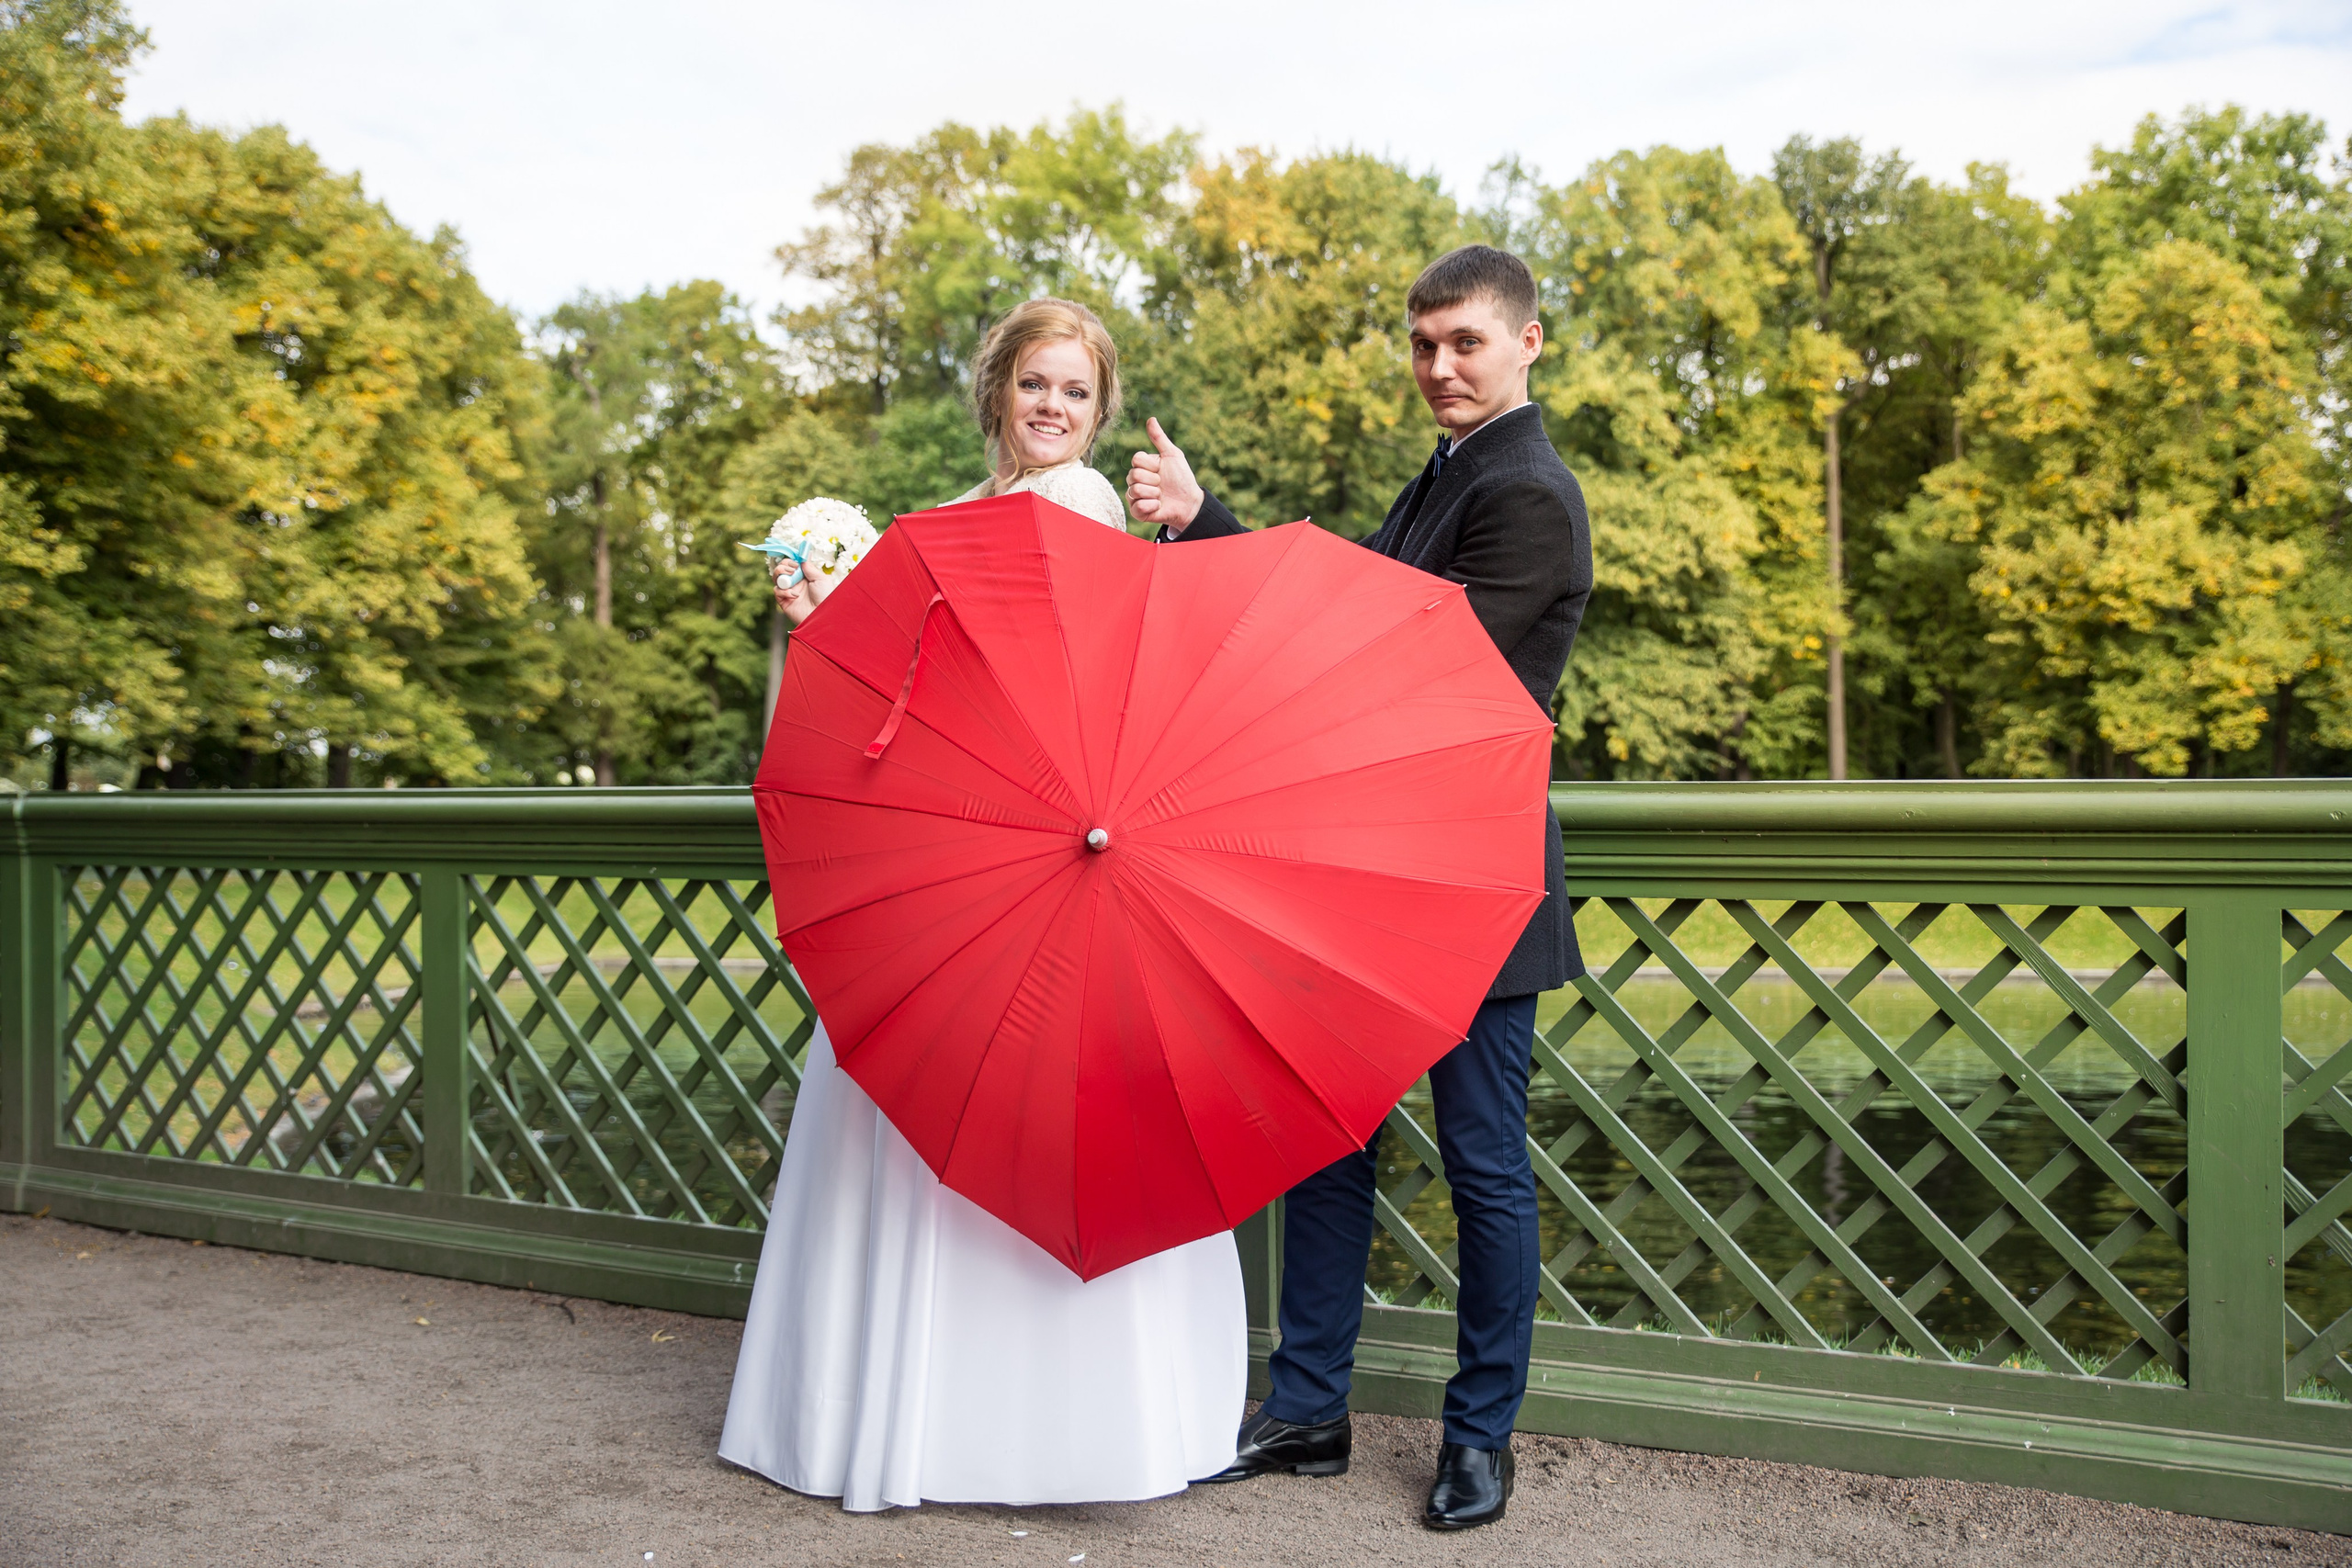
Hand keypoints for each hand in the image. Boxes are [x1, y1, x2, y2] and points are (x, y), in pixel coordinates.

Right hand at [773, 561, 818, 627]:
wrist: (823, 616)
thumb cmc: (826, 598)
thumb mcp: (821, 579)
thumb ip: (810, 567)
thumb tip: (803, 556)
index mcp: (804, 577)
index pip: (792, 564)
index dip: (791, 560)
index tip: (795, 559)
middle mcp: (795, 583)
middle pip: (781, 569)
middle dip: (784, 565)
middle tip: (793, 568)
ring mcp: (789, 592)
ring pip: (776, 578)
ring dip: (780, 573)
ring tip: (791, 575)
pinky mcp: (784, 601)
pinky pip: (777, 591)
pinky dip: (784, 591)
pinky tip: (795, 595)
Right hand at [1125, 417, 1202, 533]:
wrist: (1189, 502)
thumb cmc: (1182, 478)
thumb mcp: (1173, 455)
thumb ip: (1159, 438)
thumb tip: (1151, 419)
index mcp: (1142, 466)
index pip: (1136, 460)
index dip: (1152, 465)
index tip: (1161, 469)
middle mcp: (1135, 480)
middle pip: (1134, 475)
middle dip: (1154, 480)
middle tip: (1162, 484)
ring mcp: (1135, 496)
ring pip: (1134, 490)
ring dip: (1154, 494)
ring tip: (1161, 496)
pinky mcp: (1137, 512)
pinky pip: (1136, 507)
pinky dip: (1151, 506)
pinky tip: (1159, 506)